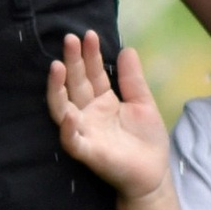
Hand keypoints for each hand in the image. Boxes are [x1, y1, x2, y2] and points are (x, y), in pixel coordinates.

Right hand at [46, 29, 172, 200]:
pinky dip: (68, 129)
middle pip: (76, 84)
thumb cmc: (146, 140)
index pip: (92, 74)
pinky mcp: (87, 152)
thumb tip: (127, 49)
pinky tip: (69, 113)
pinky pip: (72, 141)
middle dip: (72, 62)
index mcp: (103, 101)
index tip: (89, 35)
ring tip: (57, 66)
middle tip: (70, 38)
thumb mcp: (143, 103)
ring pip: (63, 108)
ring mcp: (85, 132)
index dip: (90, 55)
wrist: (153, 174)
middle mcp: (88, 113)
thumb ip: (132, 79)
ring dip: (58, 88)